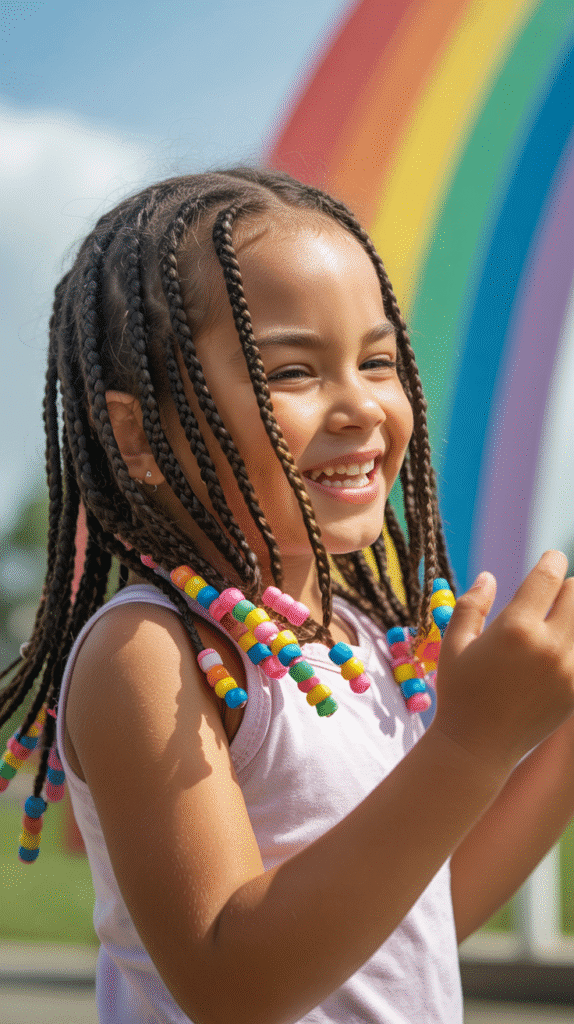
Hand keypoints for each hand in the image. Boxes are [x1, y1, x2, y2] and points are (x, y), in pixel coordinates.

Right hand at [432, 551, 573, 778]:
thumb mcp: (454, 644)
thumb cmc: (459, 692)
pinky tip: (559, 649)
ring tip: (556, 623)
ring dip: (572, 616)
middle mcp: (549, 645)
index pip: (549, 576)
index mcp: (516, 628)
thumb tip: (490, 577)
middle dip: (564, 589)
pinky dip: (573, 645)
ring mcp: (569, 670)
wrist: (478, 748)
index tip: (551, 558)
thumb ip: (472, 605)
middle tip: (551, 596)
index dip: (552, 560)